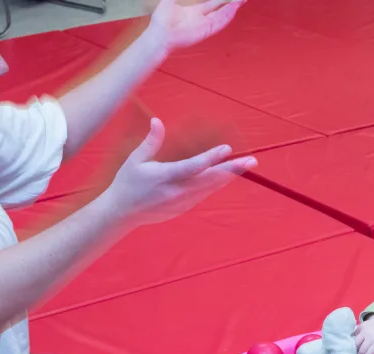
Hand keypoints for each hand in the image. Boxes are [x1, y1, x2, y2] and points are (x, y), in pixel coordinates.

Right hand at [109, 117, 255, 224]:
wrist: (121, 213)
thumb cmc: (127, 183)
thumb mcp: (135, 160)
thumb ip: (150, 142)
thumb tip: (158, 121)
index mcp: (164, 178)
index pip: (192, 167)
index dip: (211, 158)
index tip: (226, 148)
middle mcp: (176, 192)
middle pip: (210, 180)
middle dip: (232, 169)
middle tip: (252, 161)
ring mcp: (181, 202)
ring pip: (211, 188)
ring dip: (228, 176)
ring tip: (246, 165)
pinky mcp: (183, 208)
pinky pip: (204, 194)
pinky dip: (216, 184)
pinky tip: (228, 175)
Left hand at [146, 0, 243, 52]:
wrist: (159, 35)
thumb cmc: (161, 20)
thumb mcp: (170, 0)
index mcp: (195, 11)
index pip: (213, 3)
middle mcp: (202, 18)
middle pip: (221, 9)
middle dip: (231, 3)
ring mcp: (204, 26)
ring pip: (223, 16)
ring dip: (232, 8)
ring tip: (241, 0)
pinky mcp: (205, 31)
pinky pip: (219, 23)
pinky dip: (227, 16)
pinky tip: (233, 9)